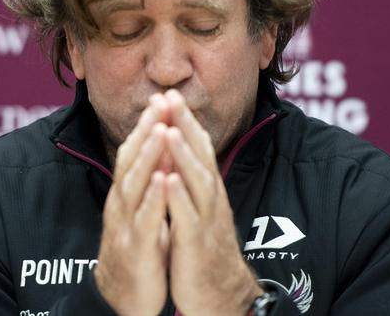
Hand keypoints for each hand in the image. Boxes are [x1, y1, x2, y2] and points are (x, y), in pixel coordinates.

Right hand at [94, 99, 170, 315]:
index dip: (146, 124)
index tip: (161, 98)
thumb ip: (147, 181)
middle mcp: (122, 202)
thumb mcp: (141, 209)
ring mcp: (126, 223)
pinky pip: (144, 220)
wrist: (122, 296)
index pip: (134, 150)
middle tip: (160, 101)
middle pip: (132, 159)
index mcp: (126, 192)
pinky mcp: (135, 247)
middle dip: (146, 129)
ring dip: (148, 156)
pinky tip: (163, 181)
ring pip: (135, 184)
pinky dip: (153, 199)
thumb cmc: (137, 247)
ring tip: (160, 130)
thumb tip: (160, 151)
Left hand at [163, 90, 263, 315]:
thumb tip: (184, 154)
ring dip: (182, 155)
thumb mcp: (202, 208)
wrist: (221, 294)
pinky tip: (168, 180)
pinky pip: (187, 218)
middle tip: (170, 96)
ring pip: (196, 182)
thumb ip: (195, 181)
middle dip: (184, 125)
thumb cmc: (206, 248)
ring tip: (168, 130)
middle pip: (199, 155)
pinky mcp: (197, 243)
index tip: (169, 94)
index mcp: (208, 189)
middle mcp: (210, 198)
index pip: (198, 147)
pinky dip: (178, 198)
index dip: (184, 120)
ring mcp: (206, 220)